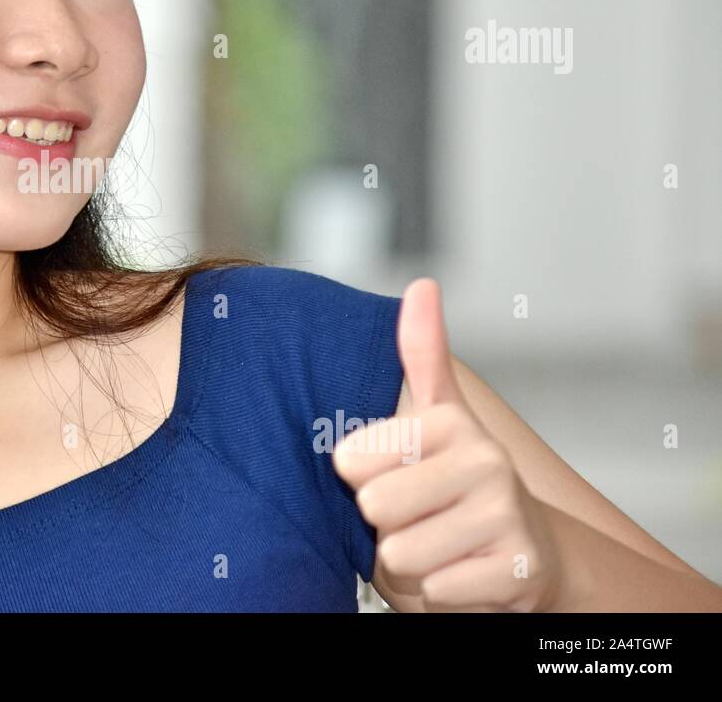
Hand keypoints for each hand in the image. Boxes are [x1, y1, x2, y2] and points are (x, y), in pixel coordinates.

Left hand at [332, 278, 563, 611]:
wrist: (530, 553)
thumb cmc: (459, 482)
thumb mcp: (436, 415)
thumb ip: (420, 353)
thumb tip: (423, 284)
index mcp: (449, 422)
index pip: (348, 462)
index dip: (363, 480)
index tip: (401, 474)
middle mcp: (486, 461)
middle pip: (374, 508)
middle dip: (387, 525)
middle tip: (420, 517)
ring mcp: (505, 517)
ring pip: (400, 554)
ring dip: (412, 562)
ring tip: (443, 544)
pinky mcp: (516, 571)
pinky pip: (434, 590)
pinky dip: (441, 593)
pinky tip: (466, 572)